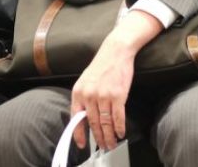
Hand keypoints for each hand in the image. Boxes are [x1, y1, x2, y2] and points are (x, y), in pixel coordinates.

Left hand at [70, 10, 162, 150]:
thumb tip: (84, 118)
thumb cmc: (102, 65)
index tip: (82, 144)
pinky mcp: (118, 95)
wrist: (116, 51)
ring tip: (112, 142)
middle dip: (99, 138)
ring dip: (110, 136)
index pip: (76, 119)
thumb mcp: (86, 81)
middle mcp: (89, 95)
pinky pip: (118, 117)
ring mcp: (103, 96)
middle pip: (93, 123)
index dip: (79, 134)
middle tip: (103, 146)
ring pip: (105, 123)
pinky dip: (120, 127)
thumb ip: (84, 98)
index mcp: (78, 92)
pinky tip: (121, 132)